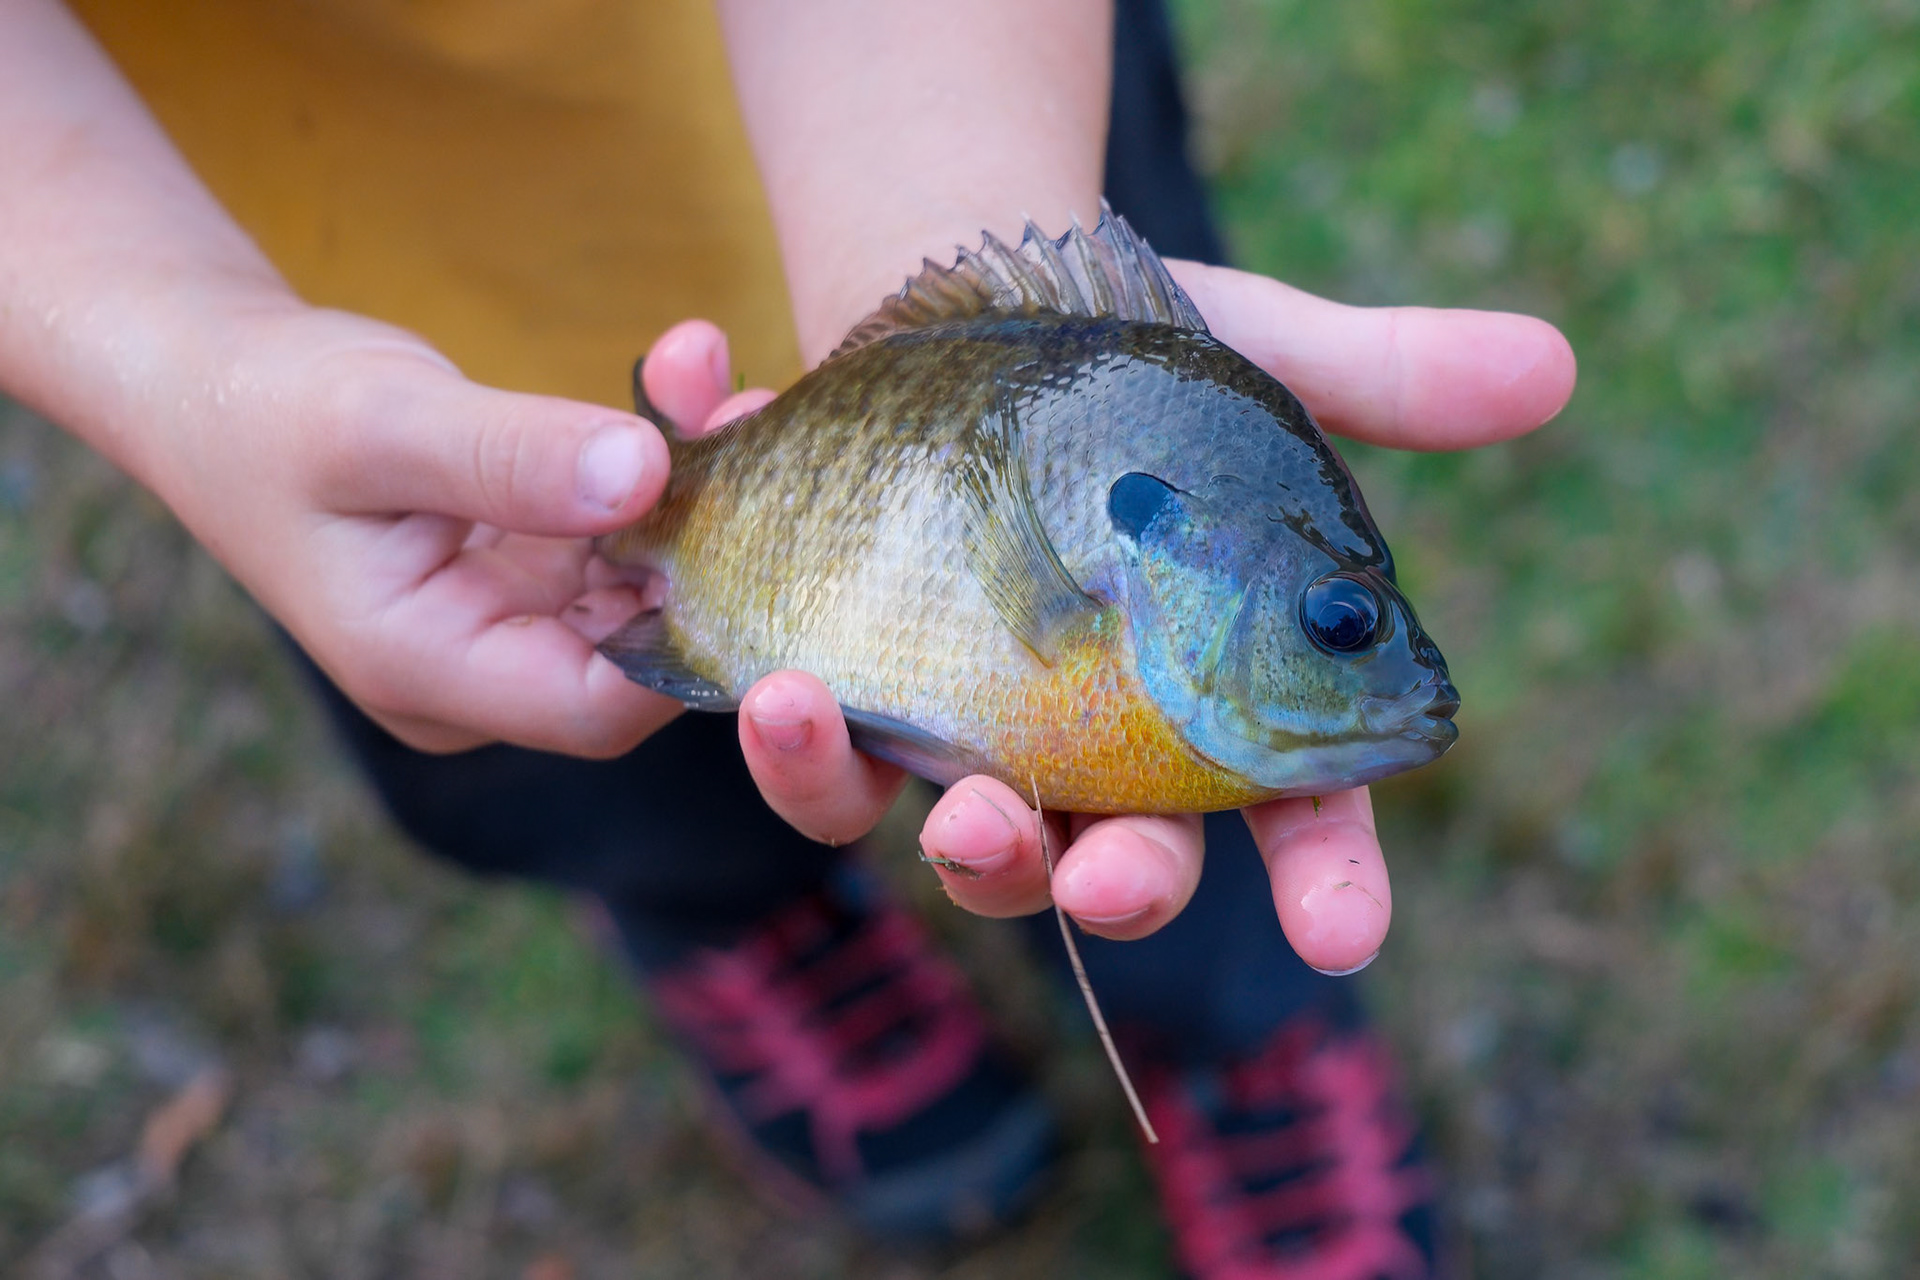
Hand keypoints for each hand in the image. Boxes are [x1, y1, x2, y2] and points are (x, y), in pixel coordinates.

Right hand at [136, 302, 705, 756]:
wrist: (223, 385)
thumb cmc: (275, 409)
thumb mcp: (381, 424)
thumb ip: (509, 456)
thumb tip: (647, 476)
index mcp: (429, 672)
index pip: (596, 707)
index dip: (690, 641)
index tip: (756, 534)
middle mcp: (485, 671)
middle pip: (639, 645)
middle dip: (710, 541)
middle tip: (758, 418)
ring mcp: (515, 624)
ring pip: (648, 580)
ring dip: (699, 486)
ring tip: (731, 381)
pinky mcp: (539, 572)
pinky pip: (628, 532)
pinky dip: (664, 462)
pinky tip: (689, 372)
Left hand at [712, 270, 1575, 971]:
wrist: (973, 320)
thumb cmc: (1141, 366)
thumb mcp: (1260, 357)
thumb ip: (1387, 379)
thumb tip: (1550, 366)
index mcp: (1224, 701)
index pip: (1302, 823)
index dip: (1332, 883)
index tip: (1344, 933)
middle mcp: (1103, 747)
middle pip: (1118, 862)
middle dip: (1107, 884)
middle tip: (1092, 873)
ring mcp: (976, 736)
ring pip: (963, 838)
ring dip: (933, 832)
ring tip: (894, 762)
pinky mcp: (859, 698)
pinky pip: (823, 756)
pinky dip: (793, 735)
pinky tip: (778, 679)